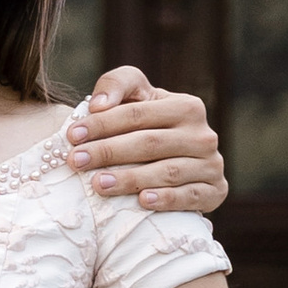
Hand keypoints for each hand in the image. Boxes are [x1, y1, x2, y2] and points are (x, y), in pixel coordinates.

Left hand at [67, 65, 226, 213]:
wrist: (182, 163)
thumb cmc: (149, 125)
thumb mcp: (136, 98)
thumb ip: (116, 85)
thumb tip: (98, 104)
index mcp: (187, 106)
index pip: (138, 113)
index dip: (102, 123)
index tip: (72, 136)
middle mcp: (203, 134)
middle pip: (149, 143)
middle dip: (108, 152)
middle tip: (76, 161)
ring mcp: (211, 164)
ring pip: (167, 171)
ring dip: (130, 179)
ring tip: (97, 184)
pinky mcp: (215, 191)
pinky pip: (190, 197)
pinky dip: (166, 199)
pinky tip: (142, 201)